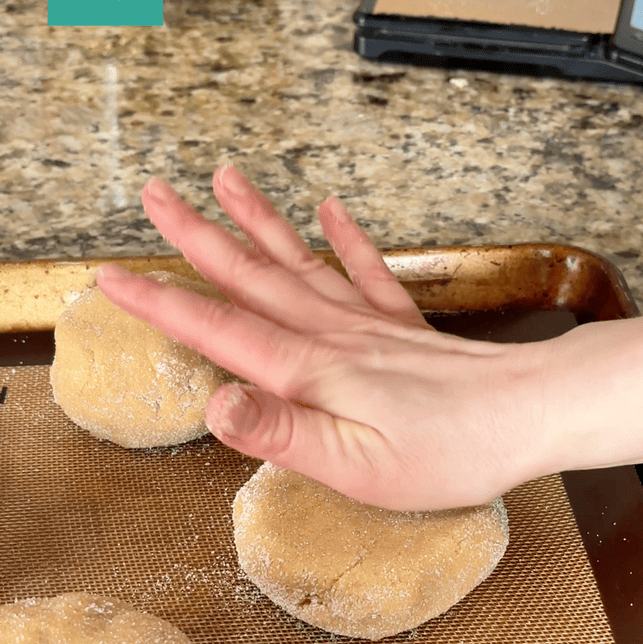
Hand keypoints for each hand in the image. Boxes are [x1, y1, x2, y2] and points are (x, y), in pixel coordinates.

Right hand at [96, 168, 550, 510]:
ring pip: (298, 261)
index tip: (113, 277)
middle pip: (251, 276)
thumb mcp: (354, 465)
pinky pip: (367, 271)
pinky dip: (345, 238)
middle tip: (153, 194)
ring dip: (257, 220)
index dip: (161, 304)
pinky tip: (331, 209)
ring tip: (224, 178)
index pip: (219, 330)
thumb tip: (214, 405)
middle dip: (196, 236)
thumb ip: (280, 432)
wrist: (529, 414)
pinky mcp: (404, 326)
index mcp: (311, 371)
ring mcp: (370, 324)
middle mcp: (333, 334)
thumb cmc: (448, 452)